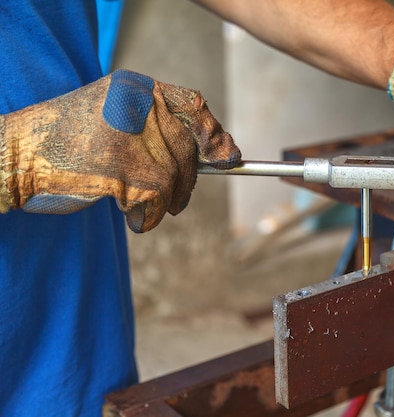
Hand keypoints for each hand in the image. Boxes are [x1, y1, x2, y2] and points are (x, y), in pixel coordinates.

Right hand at [0, 69, 240, 231]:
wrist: (15, 154)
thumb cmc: (66, 140)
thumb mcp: (113, 116)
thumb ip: (155, 127)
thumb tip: (211, 154)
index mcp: (135, 88)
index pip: (193, 105)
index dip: (215, 134)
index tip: (228, 156)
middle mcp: (136, 106)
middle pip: (186, 149)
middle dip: (188, 180)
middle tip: (178, 200)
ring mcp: (130, 136)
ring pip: (174, 178)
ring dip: (166, 201)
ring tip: (143, 206)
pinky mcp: (122, 169)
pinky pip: (157, 200)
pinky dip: (151, 216)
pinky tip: (134, 217)